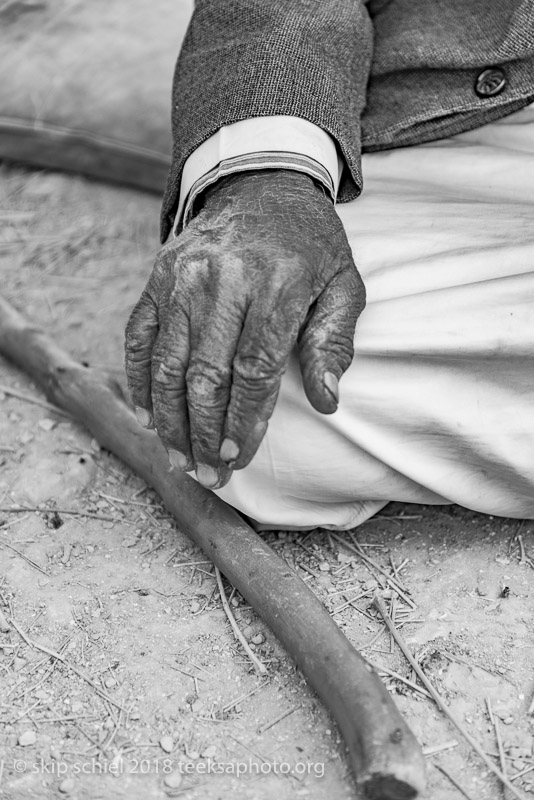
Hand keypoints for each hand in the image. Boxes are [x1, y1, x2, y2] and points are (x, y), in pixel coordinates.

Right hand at [125, 170, 364, 488]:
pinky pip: (140, 336)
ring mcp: (184, 277)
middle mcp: (224, 280)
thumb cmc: (310, 246)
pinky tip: (147, 414)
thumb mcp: (343, 285)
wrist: (262, 183)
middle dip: (203, 433)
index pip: (255, 369)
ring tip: (176, 457)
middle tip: (206, 473)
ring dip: (169, 419)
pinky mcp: (158, 276)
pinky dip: (140, 379)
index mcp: (278, 284)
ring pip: (169, 363)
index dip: (243, 420)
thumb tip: (328, 402)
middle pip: (206, 374)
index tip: (235, 457)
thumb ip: (334, 342)